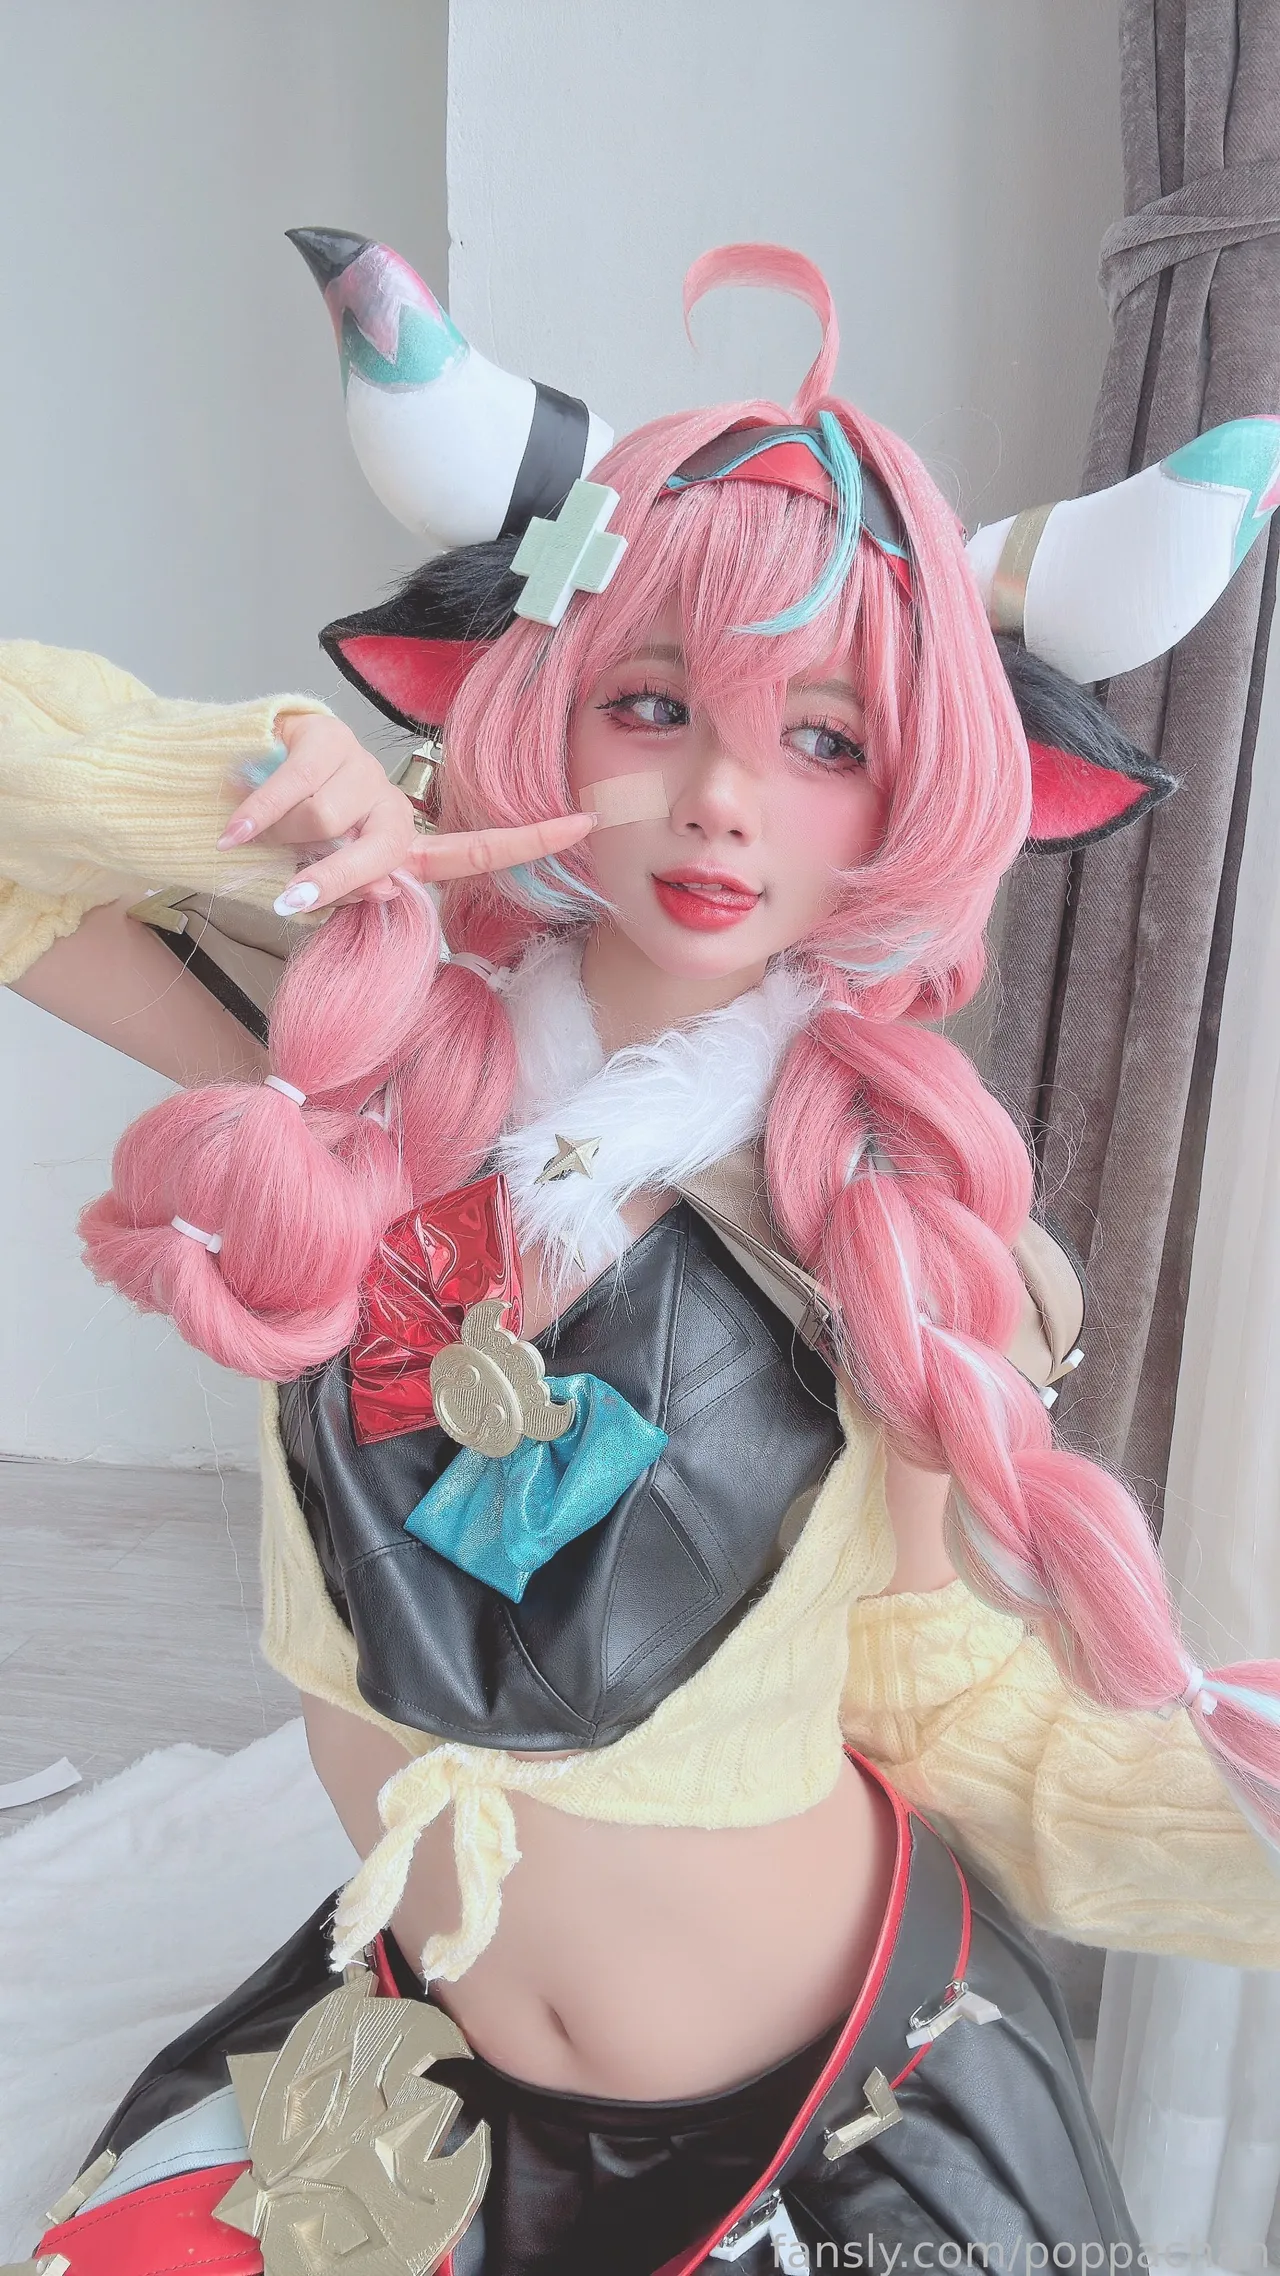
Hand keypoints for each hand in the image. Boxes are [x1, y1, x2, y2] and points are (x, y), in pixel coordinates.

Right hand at [218, 712, 593, 912]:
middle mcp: (391, 803)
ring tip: (263, 829)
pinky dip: (255, 819)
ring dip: (282, 839)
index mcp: (402, 845)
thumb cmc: (280, 844)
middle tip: (291, 894)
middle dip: (330, 878)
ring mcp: (361, 767)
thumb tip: (382, 892)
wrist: (228, 778)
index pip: (477, 849)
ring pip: (324, 822)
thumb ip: (355, 893)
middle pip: (380, 852)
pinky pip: (288, 795)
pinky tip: (232, 829)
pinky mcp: (321, 737)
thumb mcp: (318, 881)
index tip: (588, 822)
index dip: (531, 839)